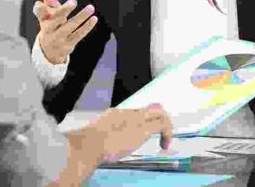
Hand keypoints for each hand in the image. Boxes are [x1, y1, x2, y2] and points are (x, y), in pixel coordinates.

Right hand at [32, 0, 98, 64]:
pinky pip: (79, 35)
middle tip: (74, 1)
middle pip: (56, 19)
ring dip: (81, 17)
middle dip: (64, 10)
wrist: (49, 51)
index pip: (40, 13)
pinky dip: (87, 27)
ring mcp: (59, 38)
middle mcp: (49, 30)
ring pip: (70, 26)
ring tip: (91, 7)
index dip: (39, 9)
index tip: (40, 4)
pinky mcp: (68, 44)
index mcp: (44, 20)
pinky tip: (94, 18)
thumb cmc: (51, 26)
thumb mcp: (48, 14)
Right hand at [48, 105, 172, 185]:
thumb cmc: (88, 144)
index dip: (142, 119)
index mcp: (114, 114)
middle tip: (161, 133)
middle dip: (158, 118)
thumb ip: (95, 138)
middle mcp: (127, 113)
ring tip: (165, 141)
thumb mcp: (92, 138)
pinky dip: (168, 133)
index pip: (134, 112)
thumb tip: (86, 144)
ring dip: (165, 127)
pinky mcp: (144, 128)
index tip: (144, 131)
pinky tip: (165, 146)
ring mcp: (136, 119)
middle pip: (150, 108)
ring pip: (160, 113)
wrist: (91, 143)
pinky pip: (163, 125)